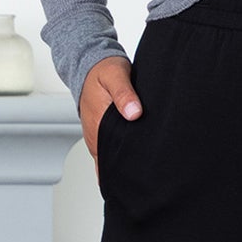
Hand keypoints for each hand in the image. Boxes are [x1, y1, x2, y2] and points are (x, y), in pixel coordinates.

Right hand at [81, 55, 140, 177]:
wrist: (91, 65)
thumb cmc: (103, 70)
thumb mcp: (115, 76)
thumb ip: (125, 94)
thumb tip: (134, 113)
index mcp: (98, 126)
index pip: (110, 160)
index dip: (126, 170)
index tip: (144, 173)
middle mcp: (95, 136)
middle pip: (113, 164)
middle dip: (129, 171)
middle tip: (151, 175)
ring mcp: (98, 137)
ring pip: (112, 159)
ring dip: (127, 164)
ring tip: (147, 171)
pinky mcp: (103, 133)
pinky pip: (112, 151)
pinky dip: (124, 156)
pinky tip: (138, 157)